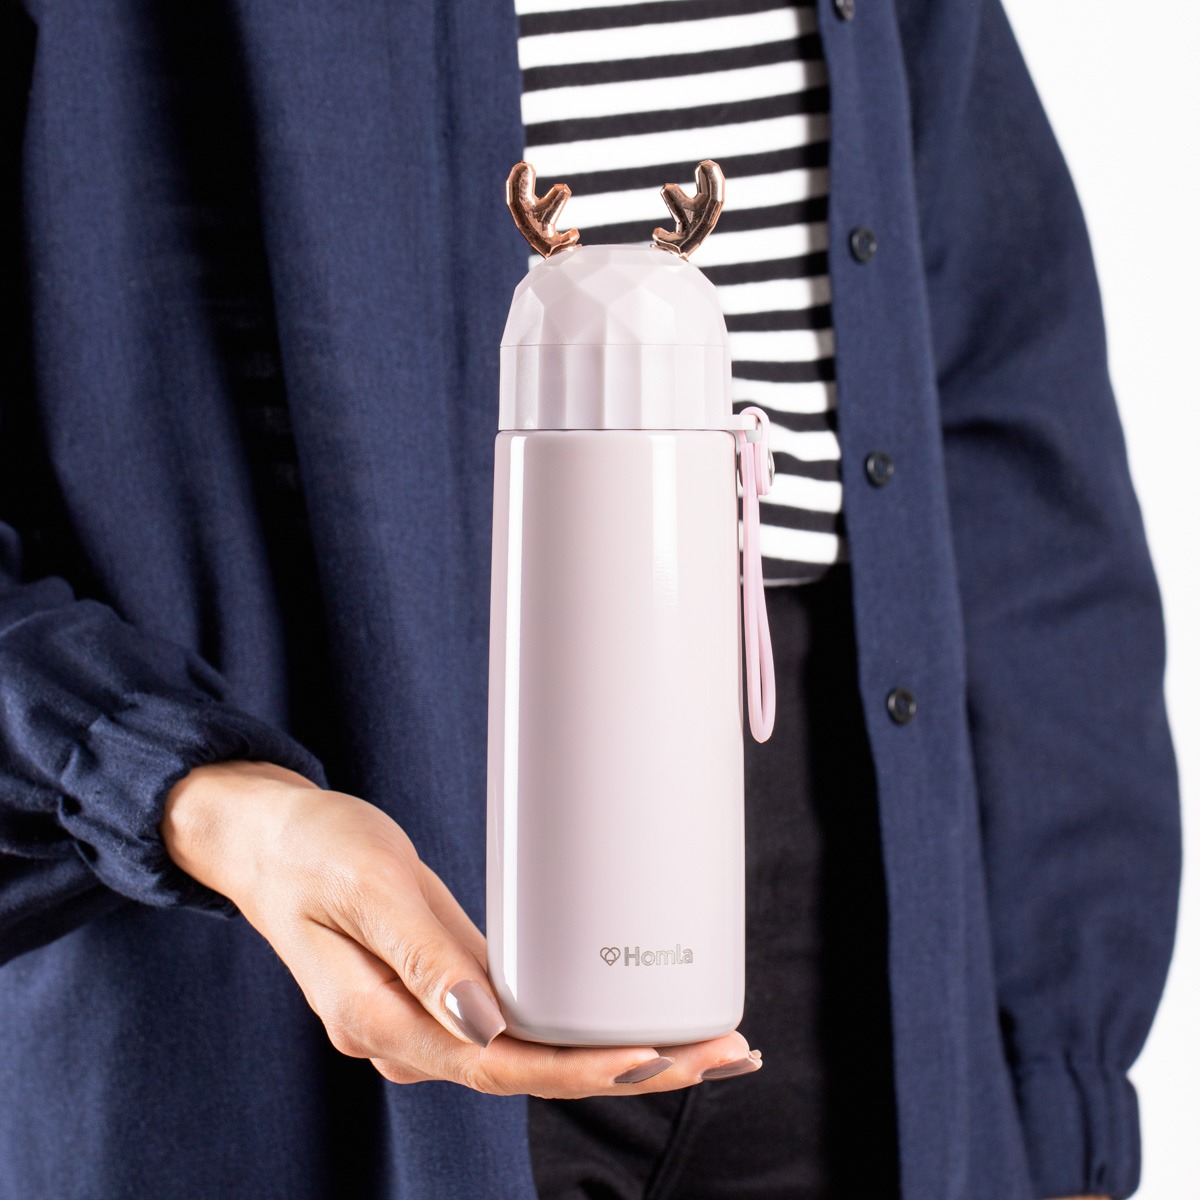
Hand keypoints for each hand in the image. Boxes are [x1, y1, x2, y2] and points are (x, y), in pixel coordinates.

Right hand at [161, 760, 761, 1096]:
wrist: (269, 839)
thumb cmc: (311, 852)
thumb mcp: (368, 887)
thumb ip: (425, 957)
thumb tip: (491, 1025)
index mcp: (386, 1021)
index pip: (503, 1065)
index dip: (584, 1067)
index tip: (658, 1058)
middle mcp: (415, 1034)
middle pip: (536, 1071)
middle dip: (636, 1067)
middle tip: (725, 1051)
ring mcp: (432, 1016)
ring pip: (538, 1052)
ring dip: (622, 1051)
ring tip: (704, 1040)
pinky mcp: (446, 988)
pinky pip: (524, 1021)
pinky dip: (582, 1025)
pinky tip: (629, 1017)